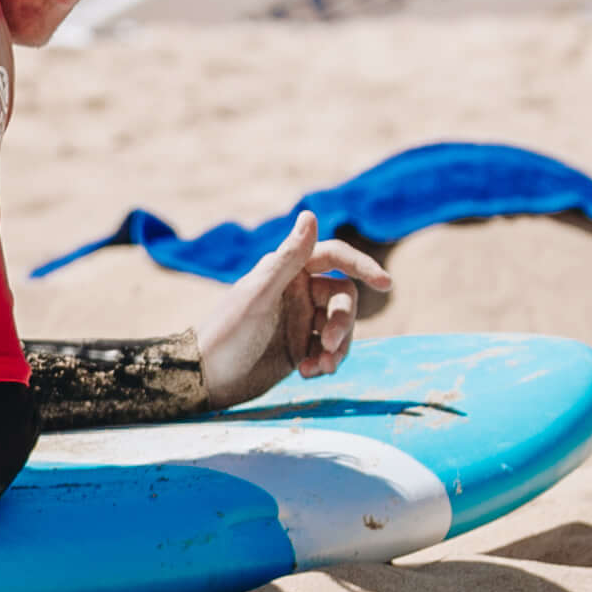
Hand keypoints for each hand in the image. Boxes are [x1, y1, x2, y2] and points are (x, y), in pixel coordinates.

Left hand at [190, 213, 392, 410]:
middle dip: (342, 323)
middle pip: (343, 298)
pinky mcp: (299, 348)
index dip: (362, 266)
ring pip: (340, 327)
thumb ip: (287, 258)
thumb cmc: (228, 331)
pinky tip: (309, 374)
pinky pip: (329, 350)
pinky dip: (326, 362)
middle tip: (328, 346)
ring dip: (338, 347)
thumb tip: (310, 213)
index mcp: (287, 271)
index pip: (335, 257)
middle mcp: (297, 292)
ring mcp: (300, 321)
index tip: (385, 283)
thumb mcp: (259, 295)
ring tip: (319, 367)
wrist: (206, 378)